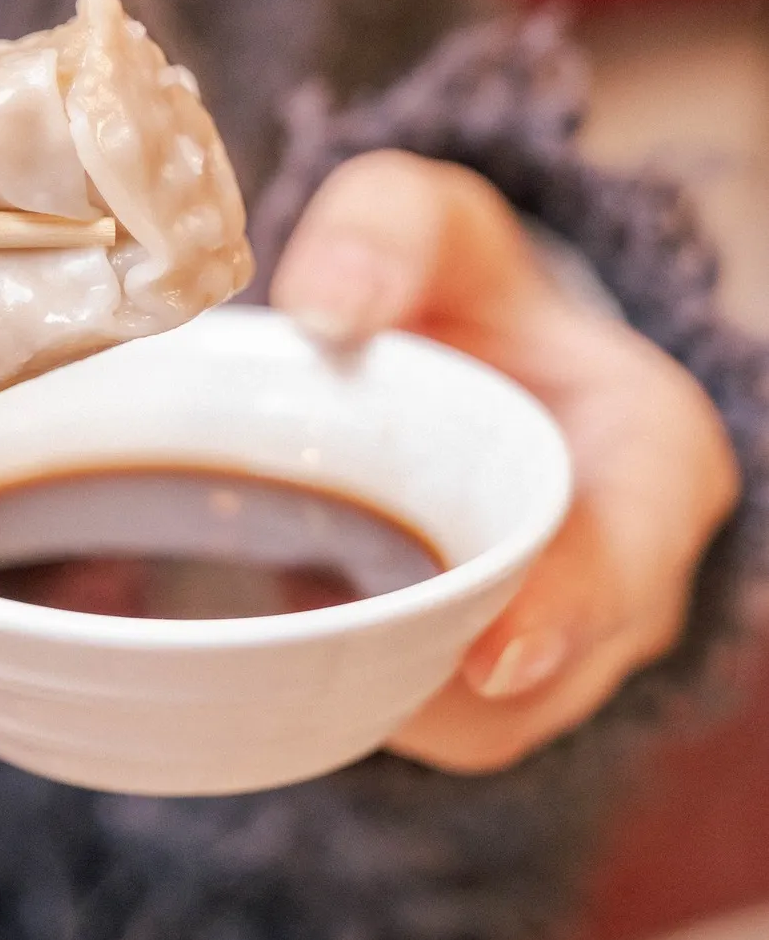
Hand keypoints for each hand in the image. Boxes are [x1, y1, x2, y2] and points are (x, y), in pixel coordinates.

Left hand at [270, 149, 740, 773]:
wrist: (452, 348)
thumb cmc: (456, 288)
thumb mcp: (430, 222)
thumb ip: (387, 225)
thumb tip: (325, 305)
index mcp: (654, 457)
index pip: (631, 556)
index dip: (566, 614)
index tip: (493, 660)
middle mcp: (630, 570)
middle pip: (549, 666)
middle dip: (448, 687)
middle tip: (340, 682)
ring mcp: (567, 637)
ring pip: (481, 717)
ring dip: (387, 694)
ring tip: (287, 647)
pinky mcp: (493, 671)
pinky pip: (435, 716)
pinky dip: (362, 693)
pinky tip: (288, 649)